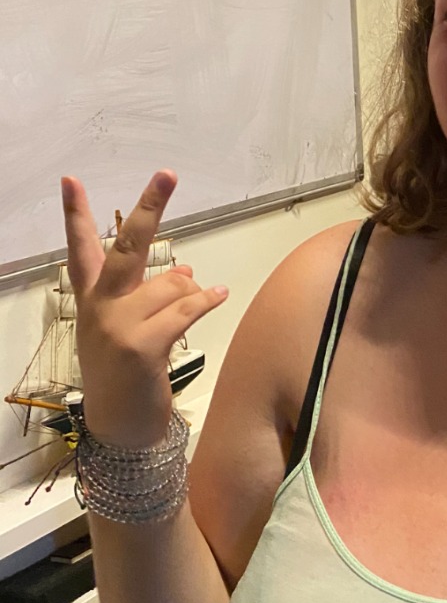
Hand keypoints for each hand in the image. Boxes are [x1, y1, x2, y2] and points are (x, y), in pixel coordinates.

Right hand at [61, 171, 227, 447]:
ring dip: (191, 291)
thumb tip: (185, 269)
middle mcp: (100, 307)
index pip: (80, 249)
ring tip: (197, 300)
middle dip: (150, 206)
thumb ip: (151, 295)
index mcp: (92, 299)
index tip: (71, 179)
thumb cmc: (128, 373)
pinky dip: (207, 300)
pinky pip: (186, 309)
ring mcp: (117, 325)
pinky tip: (220, 294)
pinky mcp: (141, 345)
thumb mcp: (130, 329)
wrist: (120, 429)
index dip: (75, 214)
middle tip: (168, 173)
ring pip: (172, 284)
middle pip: (128, 246)